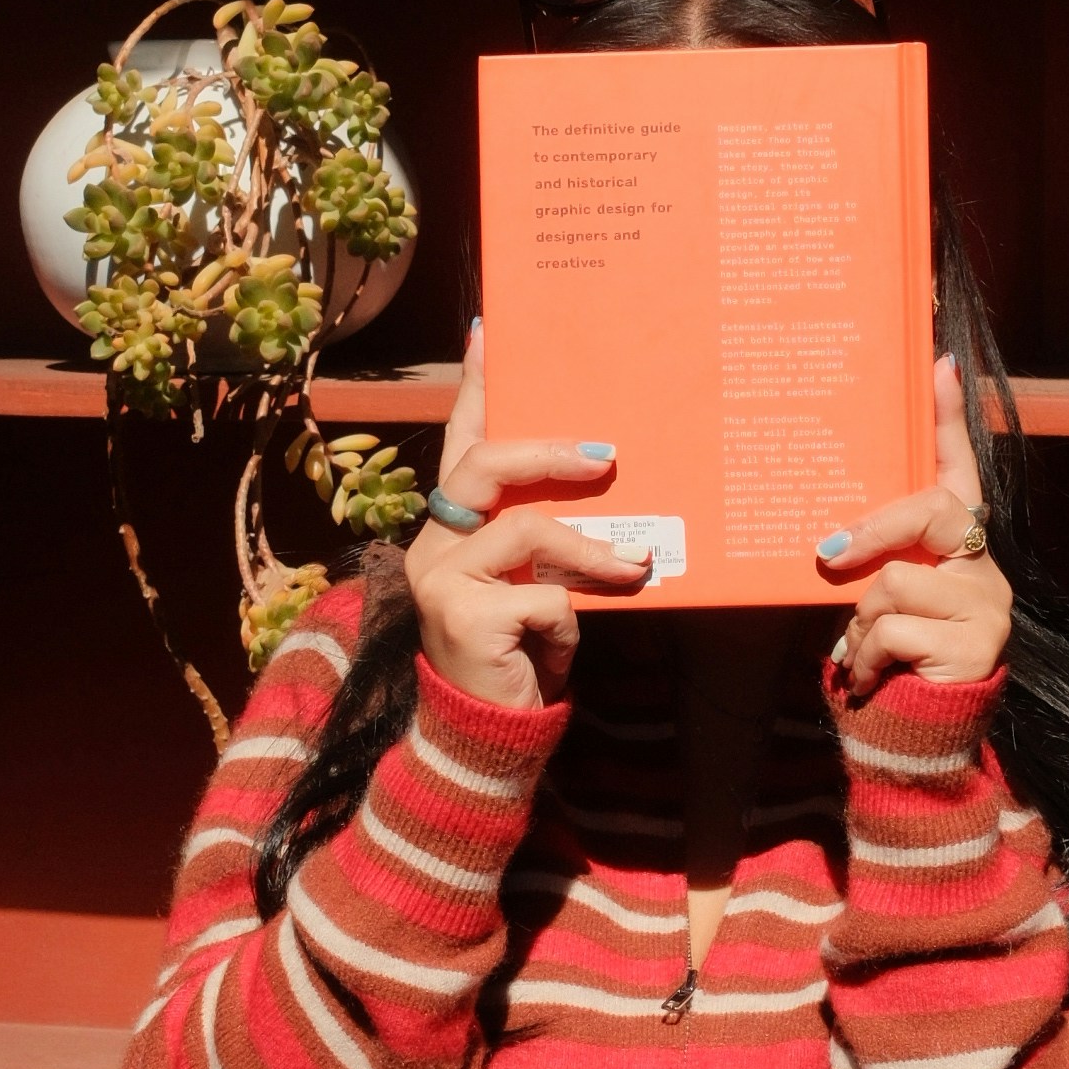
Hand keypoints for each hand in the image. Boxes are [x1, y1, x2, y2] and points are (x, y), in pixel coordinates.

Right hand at [403, 326, 645, 708]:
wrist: (489, 738)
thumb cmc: (522, 655)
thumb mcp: (541, 585)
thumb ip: (552, 539)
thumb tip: (607, 484)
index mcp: (451, 528)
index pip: (463, 443)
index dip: (475, 388)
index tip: (490, 331)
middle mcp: (432, 544)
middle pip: (483, 466)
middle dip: (548, 453)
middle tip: (607, 458)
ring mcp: (439, 578)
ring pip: (527, 531)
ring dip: (591, 550)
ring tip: (637, 567)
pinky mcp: (459, 615)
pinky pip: (541, 594)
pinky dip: (568, 617)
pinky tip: (563, 644)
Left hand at [819, 359, 1013, 703]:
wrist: (917, 742)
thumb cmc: (891, 666)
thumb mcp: (880, 606)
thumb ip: (876, 566)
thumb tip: (833, 541)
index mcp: (960, 551)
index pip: (960, 472)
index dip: (950, 419)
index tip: (941, 362)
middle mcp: (985, 571)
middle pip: (931, 512)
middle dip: (873, 532)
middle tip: (829, 554)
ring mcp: (988, 607)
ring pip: (896, 581)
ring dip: (859, 622)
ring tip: (863, 653)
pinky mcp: (978, 645)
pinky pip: (893, 627)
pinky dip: (866, 656)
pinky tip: (870, 678)